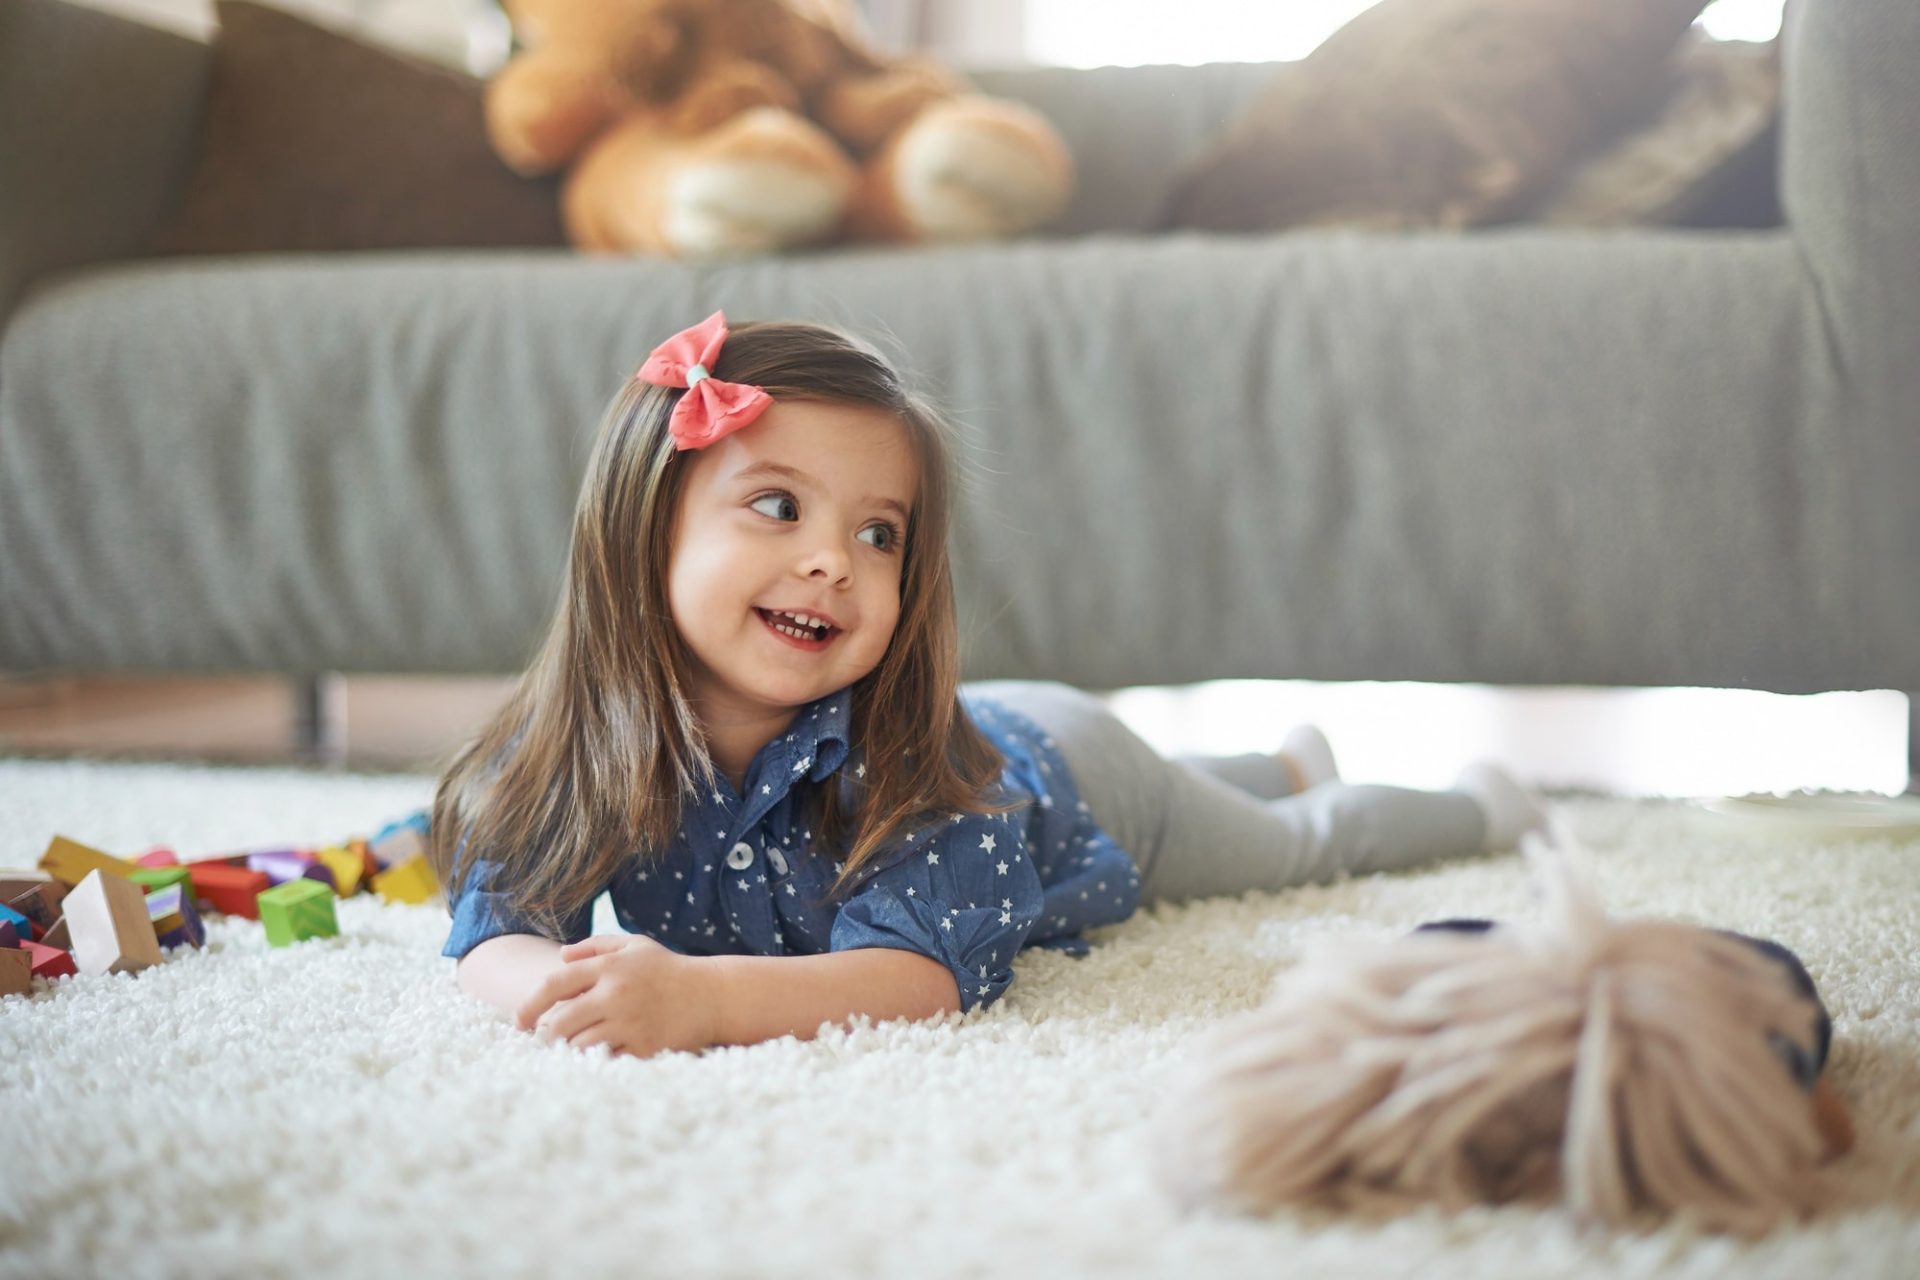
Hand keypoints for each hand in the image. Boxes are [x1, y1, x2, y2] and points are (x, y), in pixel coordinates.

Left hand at [513, 935, 715, 1058]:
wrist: (713, 995)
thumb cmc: (670, 970)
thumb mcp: (636, 946)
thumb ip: (596, 946)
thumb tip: (561, 957)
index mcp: (611, 966)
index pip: (555, 984)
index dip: (530, 1004)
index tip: (519, 1020)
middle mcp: (617, 994)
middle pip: (560, 1021)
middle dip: (545, 1035)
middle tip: (543, 1041)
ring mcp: (630, 1022)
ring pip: (578, 1044)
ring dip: (568, 1050)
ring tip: (568, 1049)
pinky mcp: (643, 1047)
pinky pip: (604, 1060)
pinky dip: (594, 1061)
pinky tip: (594, 1058)